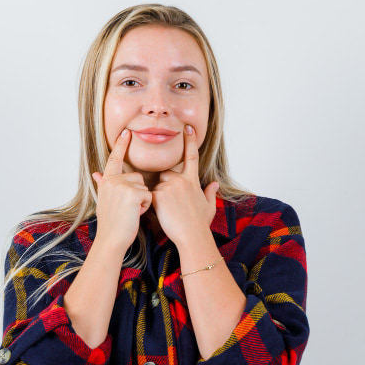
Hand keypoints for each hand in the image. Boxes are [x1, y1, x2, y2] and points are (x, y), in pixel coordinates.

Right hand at [91, 129, 151, 253]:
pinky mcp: (133, 193)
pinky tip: (135, 214)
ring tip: (131, 211)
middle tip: (128, 208)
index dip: (120, 145)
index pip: (114, 159)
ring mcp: (122, 186)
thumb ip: (103, 184)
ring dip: (142, 200)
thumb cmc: (111, 223)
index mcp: (107, 181)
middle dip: (138, 192)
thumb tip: (96, 173)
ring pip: (144, 186)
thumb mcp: (104, 200)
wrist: (111, 239)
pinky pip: (148, 195)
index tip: (126, 131)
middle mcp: (113, 180)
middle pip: (137, 176)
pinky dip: (145, 206)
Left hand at [150, 125, 218, 248]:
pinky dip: (151, 204)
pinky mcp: (159, 195)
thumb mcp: (208, 206)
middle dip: (164, 186)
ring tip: (167, 212)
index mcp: (193, 181)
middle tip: (170, 204)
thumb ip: (209, 193)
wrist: (193, 236)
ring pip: (156, 186)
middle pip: (165, 174)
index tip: (188, 128)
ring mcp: (170, 186)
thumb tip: (215, 184)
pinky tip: (160, 214)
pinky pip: (149, 195)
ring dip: (157, 196)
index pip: (192, 157)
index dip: (190, 141)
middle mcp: (182, 180)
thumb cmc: (200, 224)